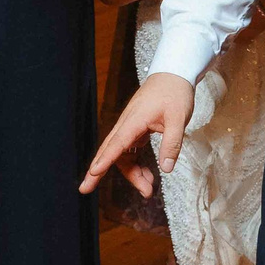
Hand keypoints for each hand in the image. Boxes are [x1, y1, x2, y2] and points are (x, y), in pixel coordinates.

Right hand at [83, 71, 194, 196]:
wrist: (173, 75)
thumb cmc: (175, 92)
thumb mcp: (179, 118)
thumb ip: (172, 143)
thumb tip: (166, 169)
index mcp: (135, 120)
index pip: (117, 143)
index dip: (105, 159)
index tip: (94, 172)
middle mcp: (128, 124)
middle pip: (110, 151)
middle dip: (96, 171)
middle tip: (85, 190)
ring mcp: (131, 127)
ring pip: (122, 155)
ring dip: (131, 174)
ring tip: (147, 190)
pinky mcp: (136, 130)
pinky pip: (130, 152)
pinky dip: (137, 166)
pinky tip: (147, 176)